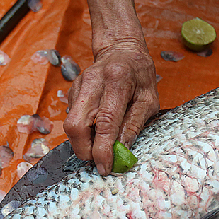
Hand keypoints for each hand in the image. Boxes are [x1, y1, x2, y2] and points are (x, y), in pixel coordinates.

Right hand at [64, 38, 158, 174]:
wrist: (121, 50)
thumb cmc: (140, 76)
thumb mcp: (148, 100)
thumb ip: (134, 125)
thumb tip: (122, 152)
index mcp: (117, 81)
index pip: (105, 122)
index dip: (102, 149)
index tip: (105, 168)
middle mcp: (93, 82)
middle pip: (75, 125)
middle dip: (84, 150)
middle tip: (98, 160)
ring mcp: (79, 85)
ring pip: (70, 124)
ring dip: (82, 142)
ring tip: (99, 145)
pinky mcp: (72, 91)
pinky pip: (72, 118)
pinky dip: (83, 131)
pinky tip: (96, 128)